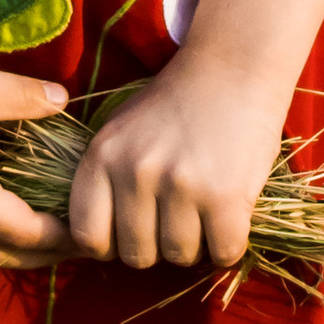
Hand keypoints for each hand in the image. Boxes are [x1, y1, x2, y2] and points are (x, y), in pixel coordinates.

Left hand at [63, 52, 286, 270]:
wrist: (234, 67)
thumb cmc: (175, 105)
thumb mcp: (122, 131)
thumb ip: (105, 180)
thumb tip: (96, 247)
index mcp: (102, 155)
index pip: (88, 236)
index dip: (112, 246)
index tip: (132, 234)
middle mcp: (134, 171)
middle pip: (137, 255)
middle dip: (159, 247)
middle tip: (177, 220)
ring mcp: (179, 184)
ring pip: (179, 257)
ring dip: (196, 245)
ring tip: (205, 212)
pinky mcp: (224, 196)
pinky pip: (222, 253)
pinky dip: (229, 245)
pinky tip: (231, 217)